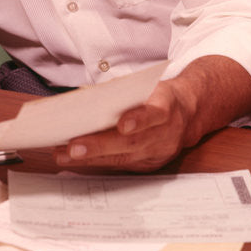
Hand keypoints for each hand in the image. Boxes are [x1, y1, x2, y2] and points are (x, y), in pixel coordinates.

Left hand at [53, 79, 192, 172]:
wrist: (187, 113)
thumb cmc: (158, 95)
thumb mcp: (145, 85)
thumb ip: (120, 90)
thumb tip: (83, 96)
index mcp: (167, 107)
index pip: (155, 114)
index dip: (139, 120)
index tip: (122, 125)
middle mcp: (165, 134)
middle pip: (132, 143)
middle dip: (100, 146)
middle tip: (73, 148)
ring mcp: (158, 153)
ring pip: (124, 158)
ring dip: (91, 158)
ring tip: (64, 155)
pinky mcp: (150, 165)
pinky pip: (122, 165)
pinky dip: (97, 162)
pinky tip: (74, 160)